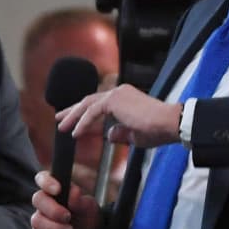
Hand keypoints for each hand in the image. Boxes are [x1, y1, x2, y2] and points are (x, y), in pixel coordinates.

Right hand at [30, 170, 101, 228]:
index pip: (43, 178)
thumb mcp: (89, 208)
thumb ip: (81, 200)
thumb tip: (74, 192)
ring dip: (55, 228)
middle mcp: (45, 203)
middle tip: (68, 217)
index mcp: (56, 189)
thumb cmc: (88, 218)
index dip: (46, 182)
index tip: (58, 189)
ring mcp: (40, 220)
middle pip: (37, 199)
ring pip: (36, 220)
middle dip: (53, 210)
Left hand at [57, 83, 181, 147]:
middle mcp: (119, 93)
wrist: (169, 124)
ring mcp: (116, 95)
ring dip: (73, 116)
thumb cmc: (158, 130)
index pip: (99, 106)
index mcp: (124, 99)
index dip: (84, 115)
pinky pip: (92, 112)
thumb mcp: (135, 134)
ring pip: (88, 105)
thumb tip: (108, 135)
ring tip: (62, 127)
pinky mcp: (114, 100)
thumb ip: (121, 133)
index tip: (74, 124)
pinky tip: (75, 133)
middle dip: (73, 111)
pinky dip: (82, 122)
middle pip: (89, 101)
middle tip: (59, 119)